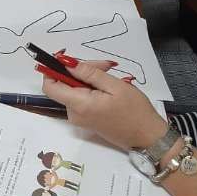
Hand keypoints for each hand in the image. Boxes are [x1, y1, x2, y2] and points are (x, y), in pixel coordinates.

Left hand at [42, 61, 165, 148]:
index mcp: (79, 105)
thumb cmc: (135, 111)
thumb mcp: (114, 86)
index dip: (52, 70)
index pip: (50, 87)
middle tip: (104, 65)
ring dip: (88, 78)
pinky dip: (91, 88)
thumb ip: (89, 74)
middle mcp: (74, 114)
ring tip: (109, 74)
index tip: (64, 58)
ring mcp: (79, 118)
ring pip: (74, 90)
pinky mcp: (86, 120)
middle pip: (65, 85)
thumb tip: (67, 64)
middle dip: (80, 70)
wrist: (147, 137)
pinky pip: (81, 99)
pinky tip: (108, 85)